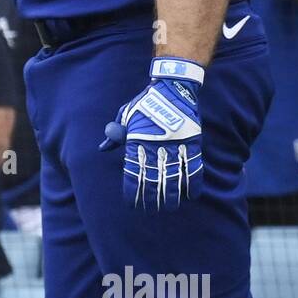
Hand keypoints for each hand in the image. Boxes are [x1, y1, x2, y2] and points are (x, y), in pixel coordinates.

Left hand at [99, 57, 203, 208]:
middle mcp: (155, 145)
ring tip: (168, 208)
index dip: (133, 191)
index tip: (133, 204)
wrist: (173, 86)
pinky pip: (194, 166)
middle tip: (151, 211)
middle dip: (151, 198)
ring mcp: (175, 144)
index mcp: (137, 140)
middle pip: (153, 179)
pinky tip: (191, 195)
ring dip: (171, 195)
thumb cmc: (146, 103)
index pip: (133, 172)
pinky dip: (193, 182)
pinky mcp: (192, 142)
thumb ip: (116, 133)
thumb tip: (103, 147)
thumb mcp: (127, 115)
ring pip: (173, 176)